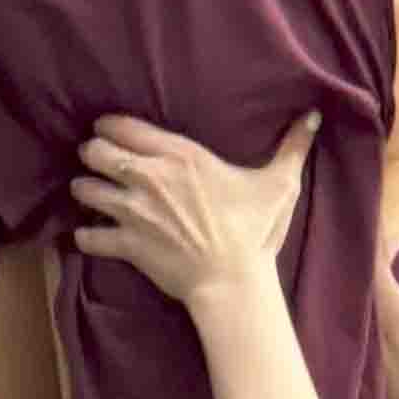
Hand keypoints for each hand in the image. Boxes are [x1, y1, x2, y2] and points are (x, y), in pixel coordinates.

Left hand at [71, 116, 316, 309]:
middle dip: (92, 154)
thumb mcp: (279, 185)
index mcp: (180, 156)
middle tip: (95, 159)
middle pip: (97, 153)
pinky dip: (85, 236)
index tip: (108, 130)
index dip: (109, 126)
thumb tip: (314, 117)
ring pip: (85, 190)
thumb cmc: (254, 231)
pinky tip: (88, 234)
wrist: (232, 281)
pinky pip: (89, 236)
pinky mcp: (127, 245)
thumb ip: (293, 147)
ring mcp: (134, 212)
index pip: (124, 127)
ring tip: (88, 191)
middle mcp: (149, 178)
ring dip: (84, 190)